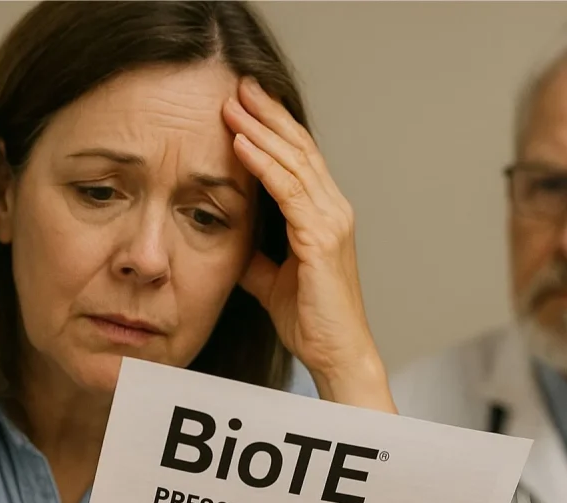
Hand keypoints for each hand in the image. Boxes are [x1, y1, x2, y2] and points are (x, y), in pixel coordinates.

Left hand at [222, 77, 394, 412]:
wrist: (336, 353)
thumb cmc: (311, 319)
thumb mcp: (271, 278)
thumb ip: (255, 252)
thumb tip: (230, 237)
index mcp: (325, 215)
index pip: (299, 159)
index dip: (274, 127)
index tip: (245, 103)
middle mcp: (334, 210)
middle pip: (299, 149)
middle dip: (267, 114)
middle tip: (239, 85)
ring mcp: (332, 222)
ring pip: (294, 162)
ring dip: (260, 130)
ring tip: (232, 104)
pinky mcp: (322, 239)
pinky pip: (288, 191)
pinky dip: (263, 164)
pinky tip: (240, 144)